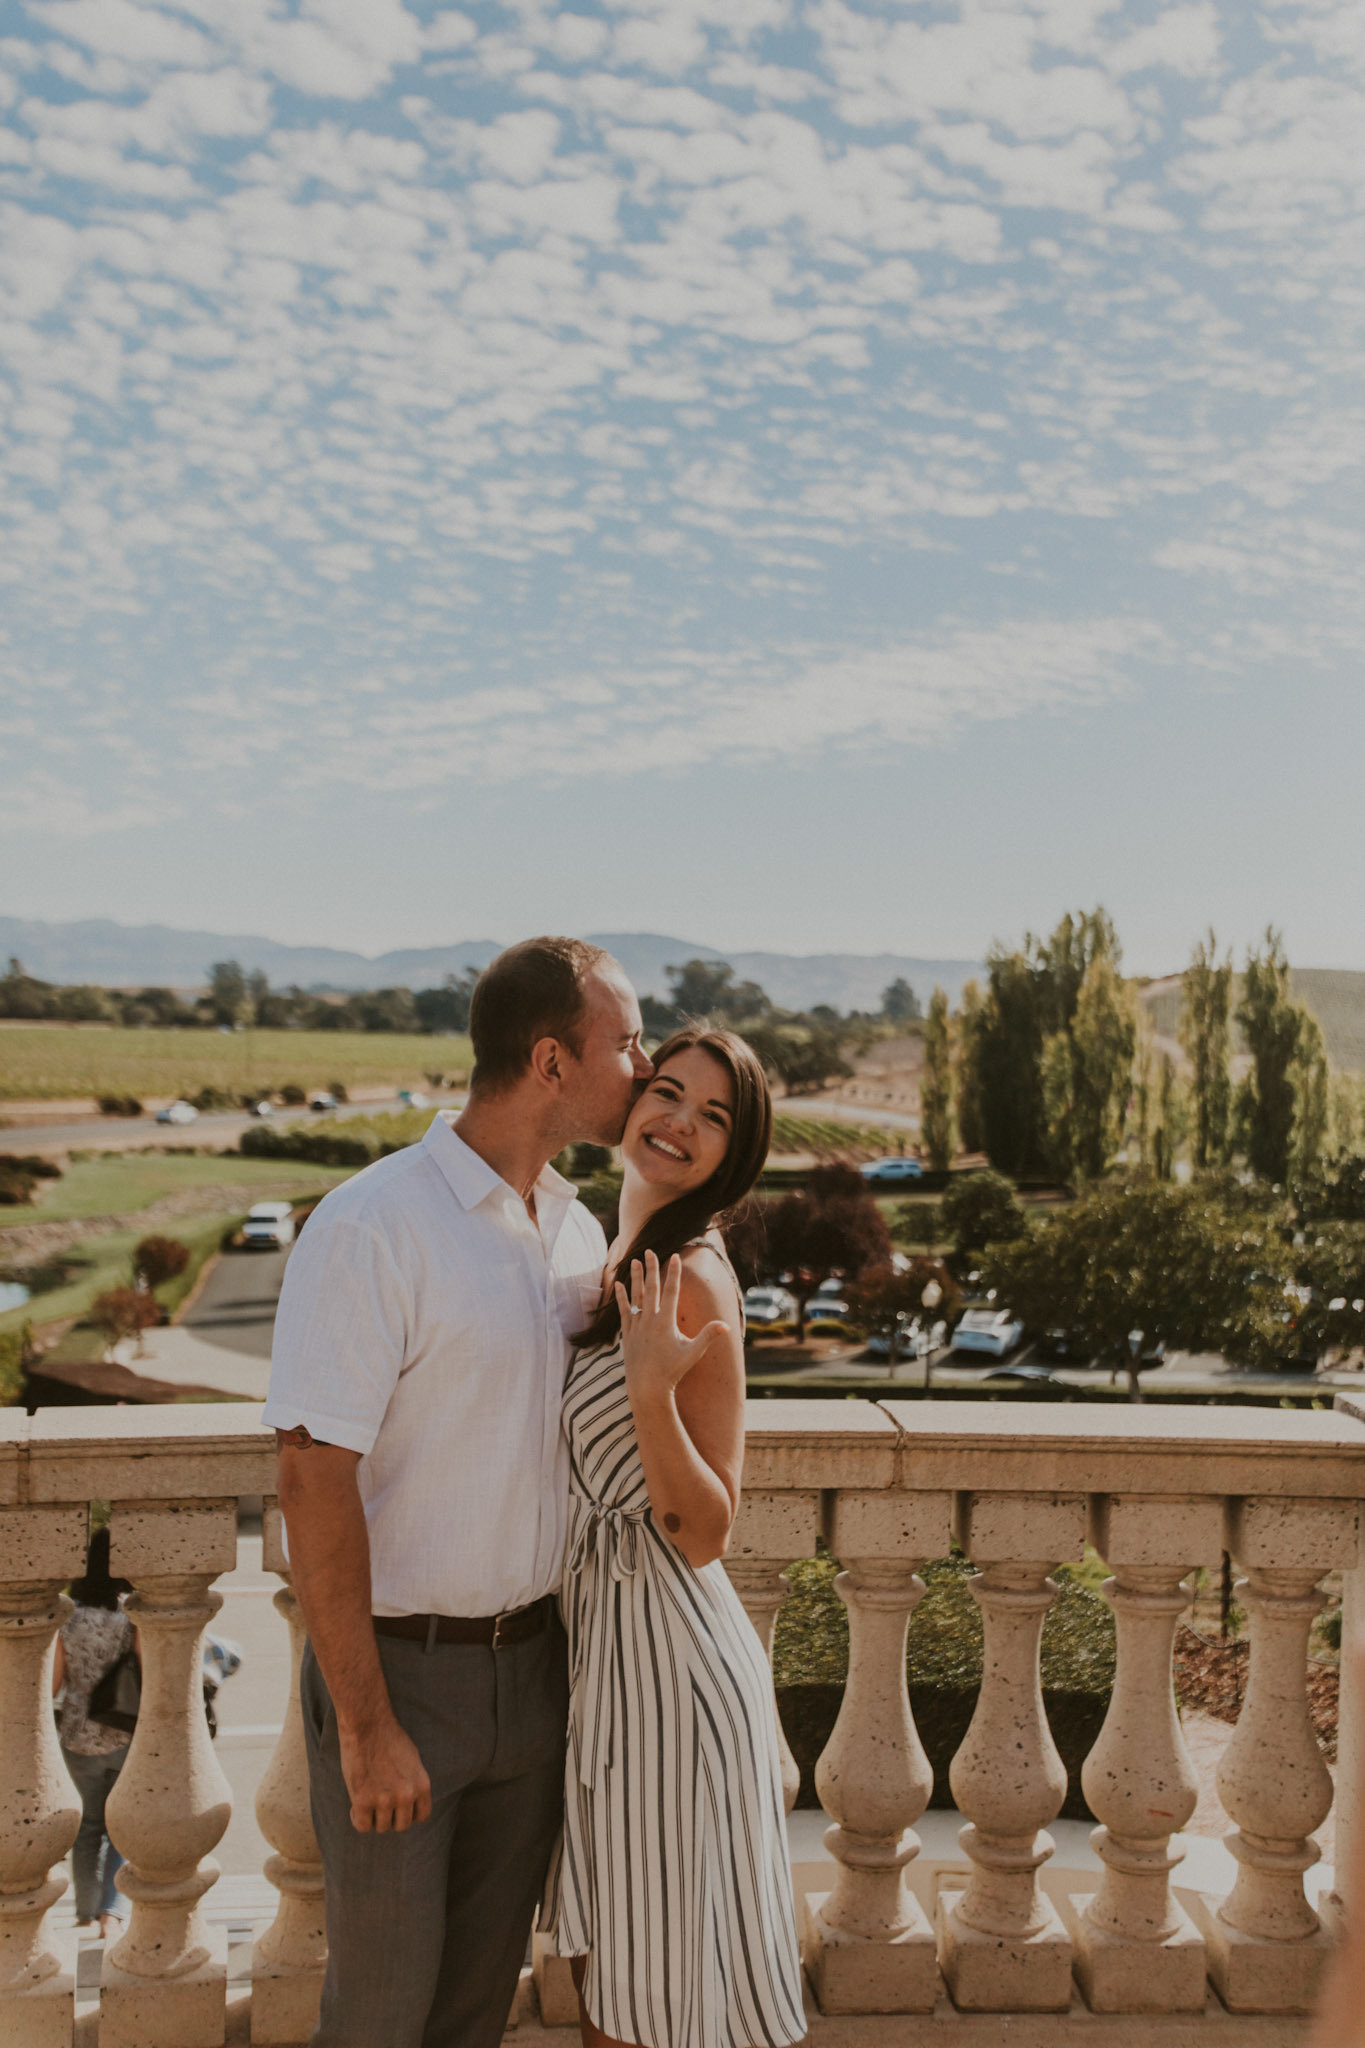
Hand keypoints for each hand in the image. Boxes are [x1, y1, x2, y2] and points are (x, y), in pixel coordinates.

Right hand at [338, 1713, 431, 1833]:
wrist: (367, 1723)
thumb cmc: (388, 1737)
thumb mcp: (412, 1760)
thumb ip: (413, 1783)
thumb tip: (410, 1803)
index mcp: (422, 1785)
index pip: (421, 1817)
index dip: (408, 1813)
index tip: (397, 1807)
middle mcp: (406, 1795)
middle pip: (401, 1826)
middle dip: (390, 1817)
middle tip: (379, 1802)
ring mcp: (385, 1799)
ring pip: (381, 1827)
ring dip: (373, 1816)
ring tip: (366, 1798)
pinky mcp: (363, 1800)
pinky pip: (363, 1826)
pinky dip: (358, 1818)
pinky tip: (355, 1806)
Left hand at [616, 1250, 728, 1399]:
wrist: (647, 1387)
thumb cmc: (672, 1371)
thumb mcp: (693, 1353)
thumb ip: (708, 1336)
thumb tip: (726, 1326)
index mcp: (666, 1322)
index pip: (670, 1291)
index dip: (673, 1273)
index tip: (674, 1256)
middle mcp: (649, 1321)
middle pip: (651, 1288)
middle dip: (652, 1268)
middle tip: (650, 1250)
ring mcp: (636, 1326)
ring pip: (636, 1296)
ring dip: (636, 1277)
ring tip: (635, 1260)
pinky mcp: (627, 1334)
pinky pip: (624, 1310)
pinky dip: (621, 1297)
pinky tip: (618, 1284)